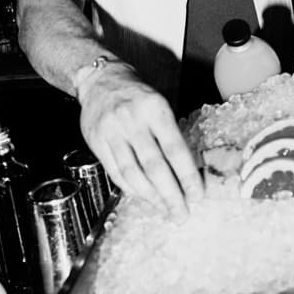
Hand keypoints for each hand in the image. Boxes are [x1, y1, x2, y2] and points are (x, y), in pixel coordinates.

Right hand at [77, 63, 202, 218]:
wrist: (101, 80)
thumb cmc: (138, 95)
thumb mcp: (160, 105)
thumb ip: (171, 135)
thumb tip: (188, 172)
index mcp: (156, 109)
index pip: (175, 149)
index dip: (187, 175)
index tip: (197, 194)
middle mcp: (133, 121)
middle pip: (154, 166)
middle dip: (170, 194)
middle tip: (182, 213)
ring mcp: (112, 132)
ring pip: (133, 174)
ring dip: (151, 197)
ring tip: (165, 210)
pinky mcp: (96, 142)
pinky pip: (116, 172)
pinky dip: (132, 189)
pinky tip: (145, 198)